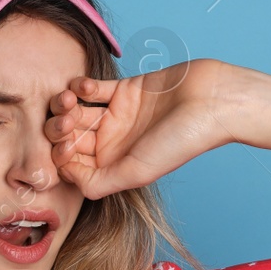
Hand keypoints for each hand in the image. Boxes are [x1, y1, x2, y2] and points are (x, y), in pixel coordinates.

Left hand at [45, 58, 233, 199]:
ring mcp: (116, 115)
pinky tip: (84, 87)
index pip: (72, 165)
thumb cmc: (180, 142)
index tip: (65, 147)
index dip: (60, 157)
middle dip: (59, 130)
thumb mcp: (136, 172)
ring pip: (76, 112)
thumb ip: (99, 182)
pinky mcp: (124, 90)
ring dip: (65, 106)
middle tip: (66, 121)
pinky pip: (91, 88)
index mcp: (114, 166)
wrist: (211, 102)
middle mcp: (112, 142)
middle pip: (70, 138)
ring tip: (71, 101)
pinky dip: (80, 86)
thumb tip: (66, 177)